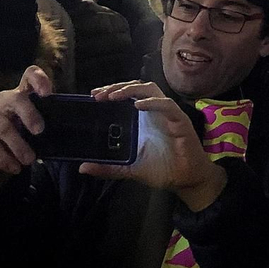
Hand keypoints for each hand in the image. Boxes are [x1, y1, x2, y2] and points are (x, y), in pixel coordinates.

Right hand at [0, 65, 52, 197]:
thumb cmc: (20, 140)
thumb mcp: (33, 131)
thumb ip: (44, 124)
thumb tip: (65, 130)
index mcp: (22, 94)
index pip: (29, 75)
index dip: (39, 79)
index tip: (48, 93)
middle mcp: (3, 99)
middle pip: (16, 99)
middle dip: (30, 115)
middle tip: (40, 131)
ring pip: (3, 126)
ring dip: (18, 146)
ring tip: (30, 160)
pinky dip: (4, 158)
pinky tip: (14, 168)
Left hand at [77, 82, 226, 213]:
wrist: (185, 180)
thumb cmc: (162, 170)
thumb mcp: (129, 168)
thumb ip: (108, 167)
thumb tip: (82, 168)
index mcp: (142, 119)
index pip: (127, 95)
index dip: (112, 91)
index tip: (94, 95)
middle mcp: (154, 112)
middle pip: (136, 87)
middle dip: (117, 87)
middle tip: (99, 95)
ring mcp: (167, 114)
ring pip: (151, 89)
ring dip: (131, 89)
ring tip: (114, 96)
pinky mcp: (179, 120)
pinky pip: (167, 105)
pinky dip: (153, 102)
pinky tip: (138, 106)